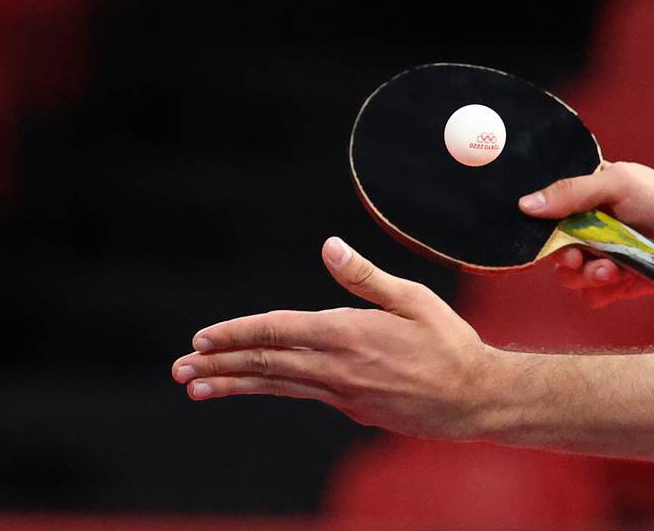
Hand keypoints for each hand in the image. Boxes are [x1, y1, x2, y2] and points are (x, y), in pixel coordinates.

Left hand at [172, 237, 495, 439]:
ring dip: (233, 384)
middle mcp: (336, 369)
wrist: (473, 399)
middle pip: (265, 364)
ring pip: (276, 385)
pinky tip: (256, 385)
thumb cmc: (449, 342)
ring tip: (196, 387)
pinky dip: (271, 388)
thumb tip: (329, 245)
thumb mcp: (413, 297)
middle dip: (218, 365)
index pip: (277, 332)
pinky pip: (301, 393)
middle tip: (179, 369)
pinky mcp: (351, 408)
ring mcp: (341, 394)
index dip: (237, 334)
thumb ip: (364, 275)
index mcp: (347, 335)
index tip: (203, 338)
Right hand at [518, 161, 653, 307]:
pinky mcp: (615, 284)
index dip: (539, 224)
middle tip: (578, 258)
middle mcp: (590, 226)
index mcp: (587, 195)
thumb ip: (571, 192)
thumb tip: (524, 205)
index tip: (544, 233)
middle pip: (551, 248)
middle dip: (564, 257)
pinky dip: (603, 291)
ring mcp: (602, 256)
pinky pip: (590, 296)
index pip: (546, 209)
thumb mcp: (618, 184)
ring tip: (611, 269)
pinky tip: (623, 279)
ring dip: (586, 275)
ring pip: (568, 277)